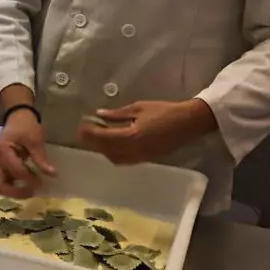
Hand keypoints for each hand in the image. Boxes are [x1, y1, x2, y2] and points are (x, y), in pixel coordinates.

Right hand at [0, 109, 57, 198]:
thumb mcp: (35, 140)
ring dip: (13, 191)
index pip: (16, 170)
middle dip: (14, 192)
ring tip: (29, 191)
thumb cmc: (26, 126)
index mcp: (3, 151)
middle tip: (31, 193)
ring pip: (0, 185)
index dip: (29, 179)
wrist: (18, 116)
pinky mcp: (2, 166)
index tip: (42, 183)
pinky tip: (26, 185)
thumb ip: (41, 158)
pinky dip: (14, 187)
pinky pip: (5, 181)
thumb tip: (52, 174)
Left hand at [78, 99, 217, 164]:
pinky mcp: (148, 159)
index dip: (91, 134)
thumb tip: (99, 114)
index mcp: (132, 136)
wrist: (188, 122)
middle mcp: (135, 150)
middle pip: (108, 151)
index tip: (81, 128)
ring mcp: (142, 157)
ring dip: (104, 150)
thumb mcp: (138, 108)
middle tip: (85, 133)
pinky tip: (112, 144)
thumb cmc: (164, 111)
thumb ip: (117, 114)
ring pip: (116, 158)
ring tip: (98, 138)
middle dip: (94, 143)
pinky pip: (126, 161)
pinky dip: (115, 154)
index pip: (105, 138)